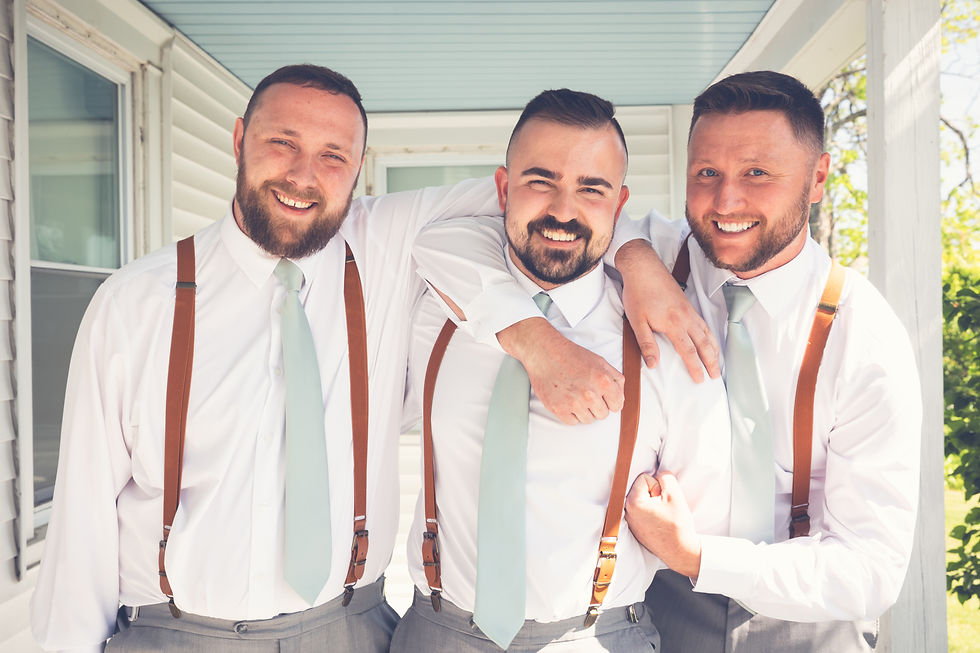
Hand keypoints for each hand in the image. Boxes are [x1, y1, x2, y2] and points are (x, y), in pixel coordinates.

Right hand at [497, 317, 624, 424]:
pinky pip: (572, 422)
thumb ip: (615, 379)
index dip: (611, 401)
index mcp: (603, 381)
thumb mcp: (600, 361)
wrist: (545, 353)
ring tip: (576, 396)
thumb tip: (620, 396)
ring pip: (588, 420)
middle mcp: (589, 394)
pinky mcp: (559, 409)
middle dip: (597, 406)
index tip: (604, 398)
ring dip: (584, 410)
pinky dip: (570, 413)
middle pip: (602, 415)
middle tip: (587, 394)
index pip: (617, 406)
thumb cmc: (571, 356)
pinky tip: (567, 400)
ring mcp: (574, 403)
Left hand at [615, 240, 719, 381]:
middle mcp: (686, 318)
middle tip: (716, 376)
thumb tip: (653, 365)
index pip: (688, 351)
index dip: (695, 367)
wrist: (644, 268)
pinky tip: (710, 341)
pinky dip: (711, 335)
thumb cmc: (638, 294)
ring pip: (707, 333)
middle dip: (711, 361)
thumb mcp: (636, 321)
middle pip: (703, 344)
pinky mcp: (688, 305)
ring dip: (714, 349)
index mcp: (673, 324)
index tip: (700, 380)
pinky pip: (704, 323)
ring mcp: (689, 310)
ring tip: (718, 362)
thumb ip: (646, 344)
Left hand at [625, 471, 701, 578]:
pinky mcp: (635, 528)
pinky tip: (660, 523)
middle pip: (641, 488)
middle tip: (664, 508)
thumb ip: (665, 477)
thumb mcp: (675, 495)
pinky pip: (642, 511)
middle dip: (654, 494)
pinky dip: (650, 513)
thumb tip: (659, 472)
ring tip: (662, 516)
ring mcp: (630, 521)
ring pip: (642, 499)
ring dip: (652, 503)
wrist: (680, 552)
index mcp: (633, 502)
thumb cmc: (677, 525)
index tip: (664, 500)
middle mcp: (627, 511)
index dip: (658, 486)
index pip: (644, 478)